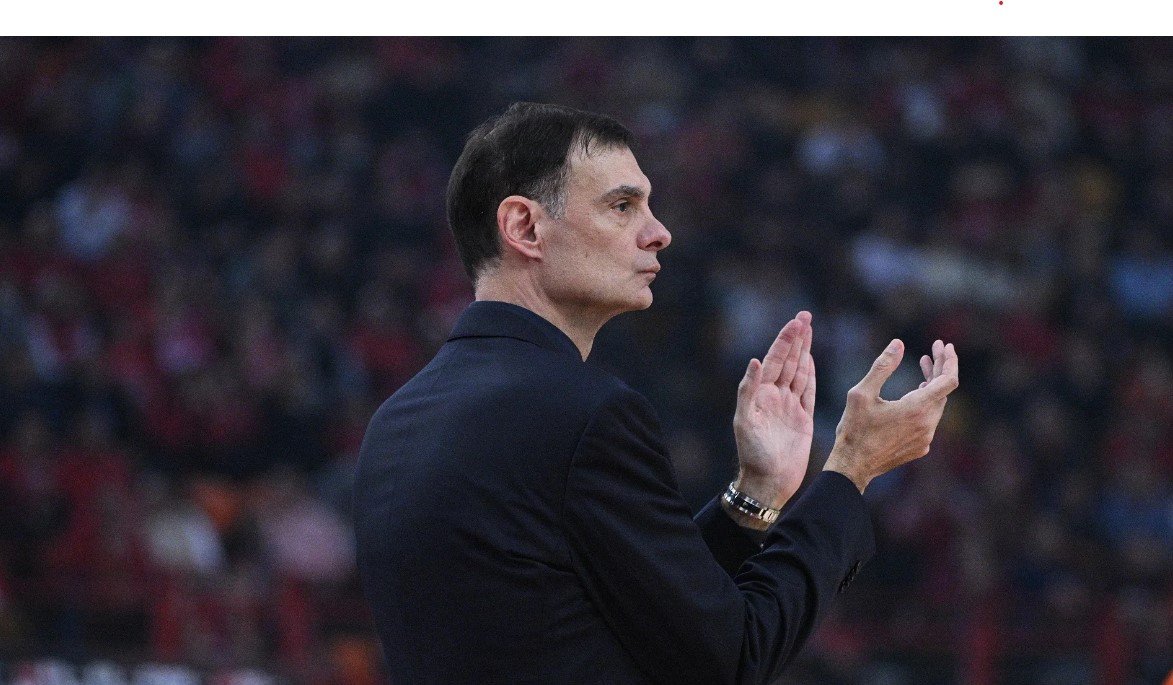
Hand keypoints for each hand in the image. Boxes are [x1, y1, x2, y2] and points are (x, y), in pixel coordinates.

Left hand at [732, 311, 815, 510]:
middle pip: (788, 360)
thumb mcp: (745, 421)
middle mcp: (775, 396)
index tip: (796, 322)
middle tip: (805, 316)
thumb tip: (755, 360)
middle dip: (796, 338)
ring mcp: (789, 406)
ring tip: (808, 330)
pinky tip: (811, 359)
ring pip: (799, 372)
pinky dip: (810, 374)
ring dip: (804, 351)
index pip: (775, 360)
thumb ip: (748, 390)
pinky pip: (808, 391)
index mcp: (760, 394)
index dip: (785, 340)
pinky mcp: (803, 418)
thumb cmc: (753, 455)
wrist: (768, 482)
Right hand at [824, 338, 959, 492]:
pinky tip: (915, 396)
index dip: (949, 360)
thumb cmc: (854, 429)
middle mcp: (927, 424)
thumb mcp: (862, 393)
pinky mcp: (921, 447)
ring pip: (937, 405)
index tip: (945, 346)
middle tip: (932, 351)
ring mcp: (926, 438)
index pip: (948, 380)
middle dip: (939, 368)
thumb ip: (883, 366)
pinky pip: (930, 420)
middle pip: (944, 391)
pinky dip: (927, 403)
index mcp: (917, 409)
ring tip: (924, 367)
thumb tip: (898, 343)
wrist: (853, 466)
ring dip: (933, 385)